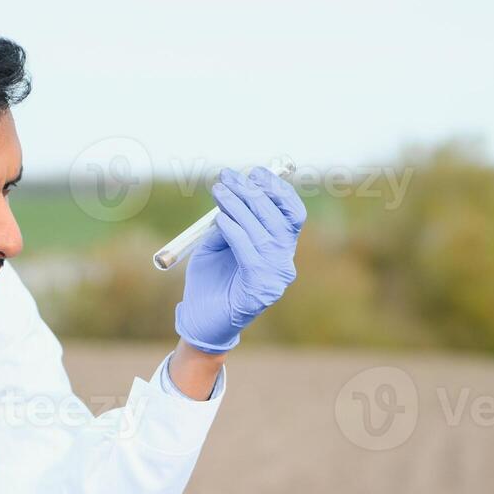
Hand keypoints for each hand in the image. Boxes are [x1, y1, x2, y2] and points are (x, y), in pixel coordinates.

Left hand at [173, 165, 307, 353]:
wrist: (201, 321)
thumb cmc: (210, 281)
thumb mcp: (219, 242)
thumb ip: (230, 219)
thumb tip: (234, 187)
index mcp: (280, 250)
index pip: (292, 214)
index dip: (278, 190)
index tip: (256, 172)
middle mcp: (284, 263)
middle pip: (277, 219)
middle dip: (252, 193)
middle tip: (228, 177)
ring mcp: (275, 278)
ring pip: (262, 232)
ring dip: (239, 207)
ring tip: (219, 192)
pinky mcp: (260, 289)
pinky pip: (249, 252)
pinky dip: (234, 231)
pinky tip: (220, 220)